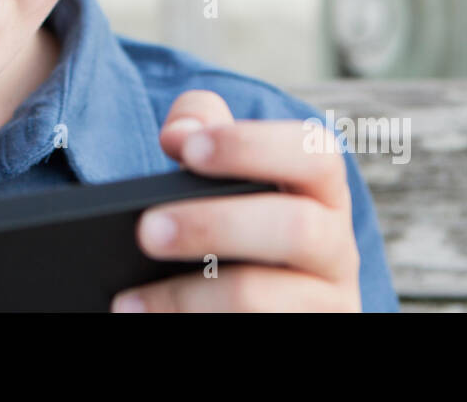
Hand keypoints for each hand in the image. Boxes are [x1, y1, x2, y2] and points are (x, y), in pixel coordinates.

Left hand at [110, 90, 360, 311]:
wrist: (256, 307)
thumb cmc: (238, 222)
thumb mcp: (227, 173)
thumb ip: (203, 129)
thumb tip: (180, 134)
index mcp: (322, 190)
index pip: (313, 153)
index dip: (251, 146)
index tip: (189, 151)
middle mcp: (336, 247)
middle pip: (294, 228)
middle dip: (213, 226)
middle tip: (147, 230)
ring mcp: (325, 303)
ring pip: (263, 299)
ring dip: (188, 297)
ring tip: (130, 300)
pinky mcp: (305, 336)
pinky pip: (253, 332)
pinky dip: (188, 325)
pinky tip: (148, 319)